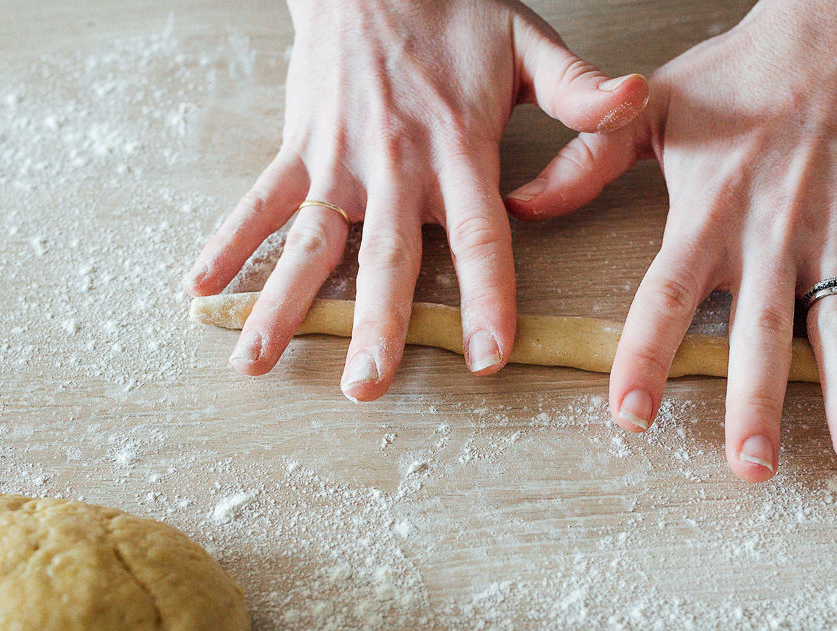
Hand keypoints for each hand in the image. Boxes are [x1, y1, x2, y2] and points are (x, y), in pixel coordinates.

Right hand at [185, 0, 647, 400]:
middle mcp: (395, 164)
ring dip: (283, 303)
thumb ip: (578, 88)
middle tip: (365, 387)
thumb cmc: (452, 6)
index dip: (485, 297)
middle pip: (387, 259)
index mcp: (458, 148)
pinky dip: (229, 243)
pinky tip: (201, 290)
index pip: (479, 236)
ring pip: (312, 244)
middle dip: (376, 326)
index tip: (487, 355)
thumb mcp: (526, 40)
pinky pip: (260, 202)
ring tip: (257, 362)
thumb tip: (635, 101)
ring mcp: (339, 160)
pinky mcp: (300, 147)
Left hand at [506, 0, 836, 480]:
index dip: (647, 356)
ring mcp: (834, 234)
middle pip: (761, 333)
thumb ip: (586, 161)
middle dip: (757, 404)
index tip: (630, 415)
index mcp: (709, 215)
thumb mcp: (652, 111)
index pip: (669, 296)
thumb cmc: (736, 75)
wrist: (830, 30)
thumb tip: (520, 204)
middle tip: (750, 468)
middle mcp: (771, 235)